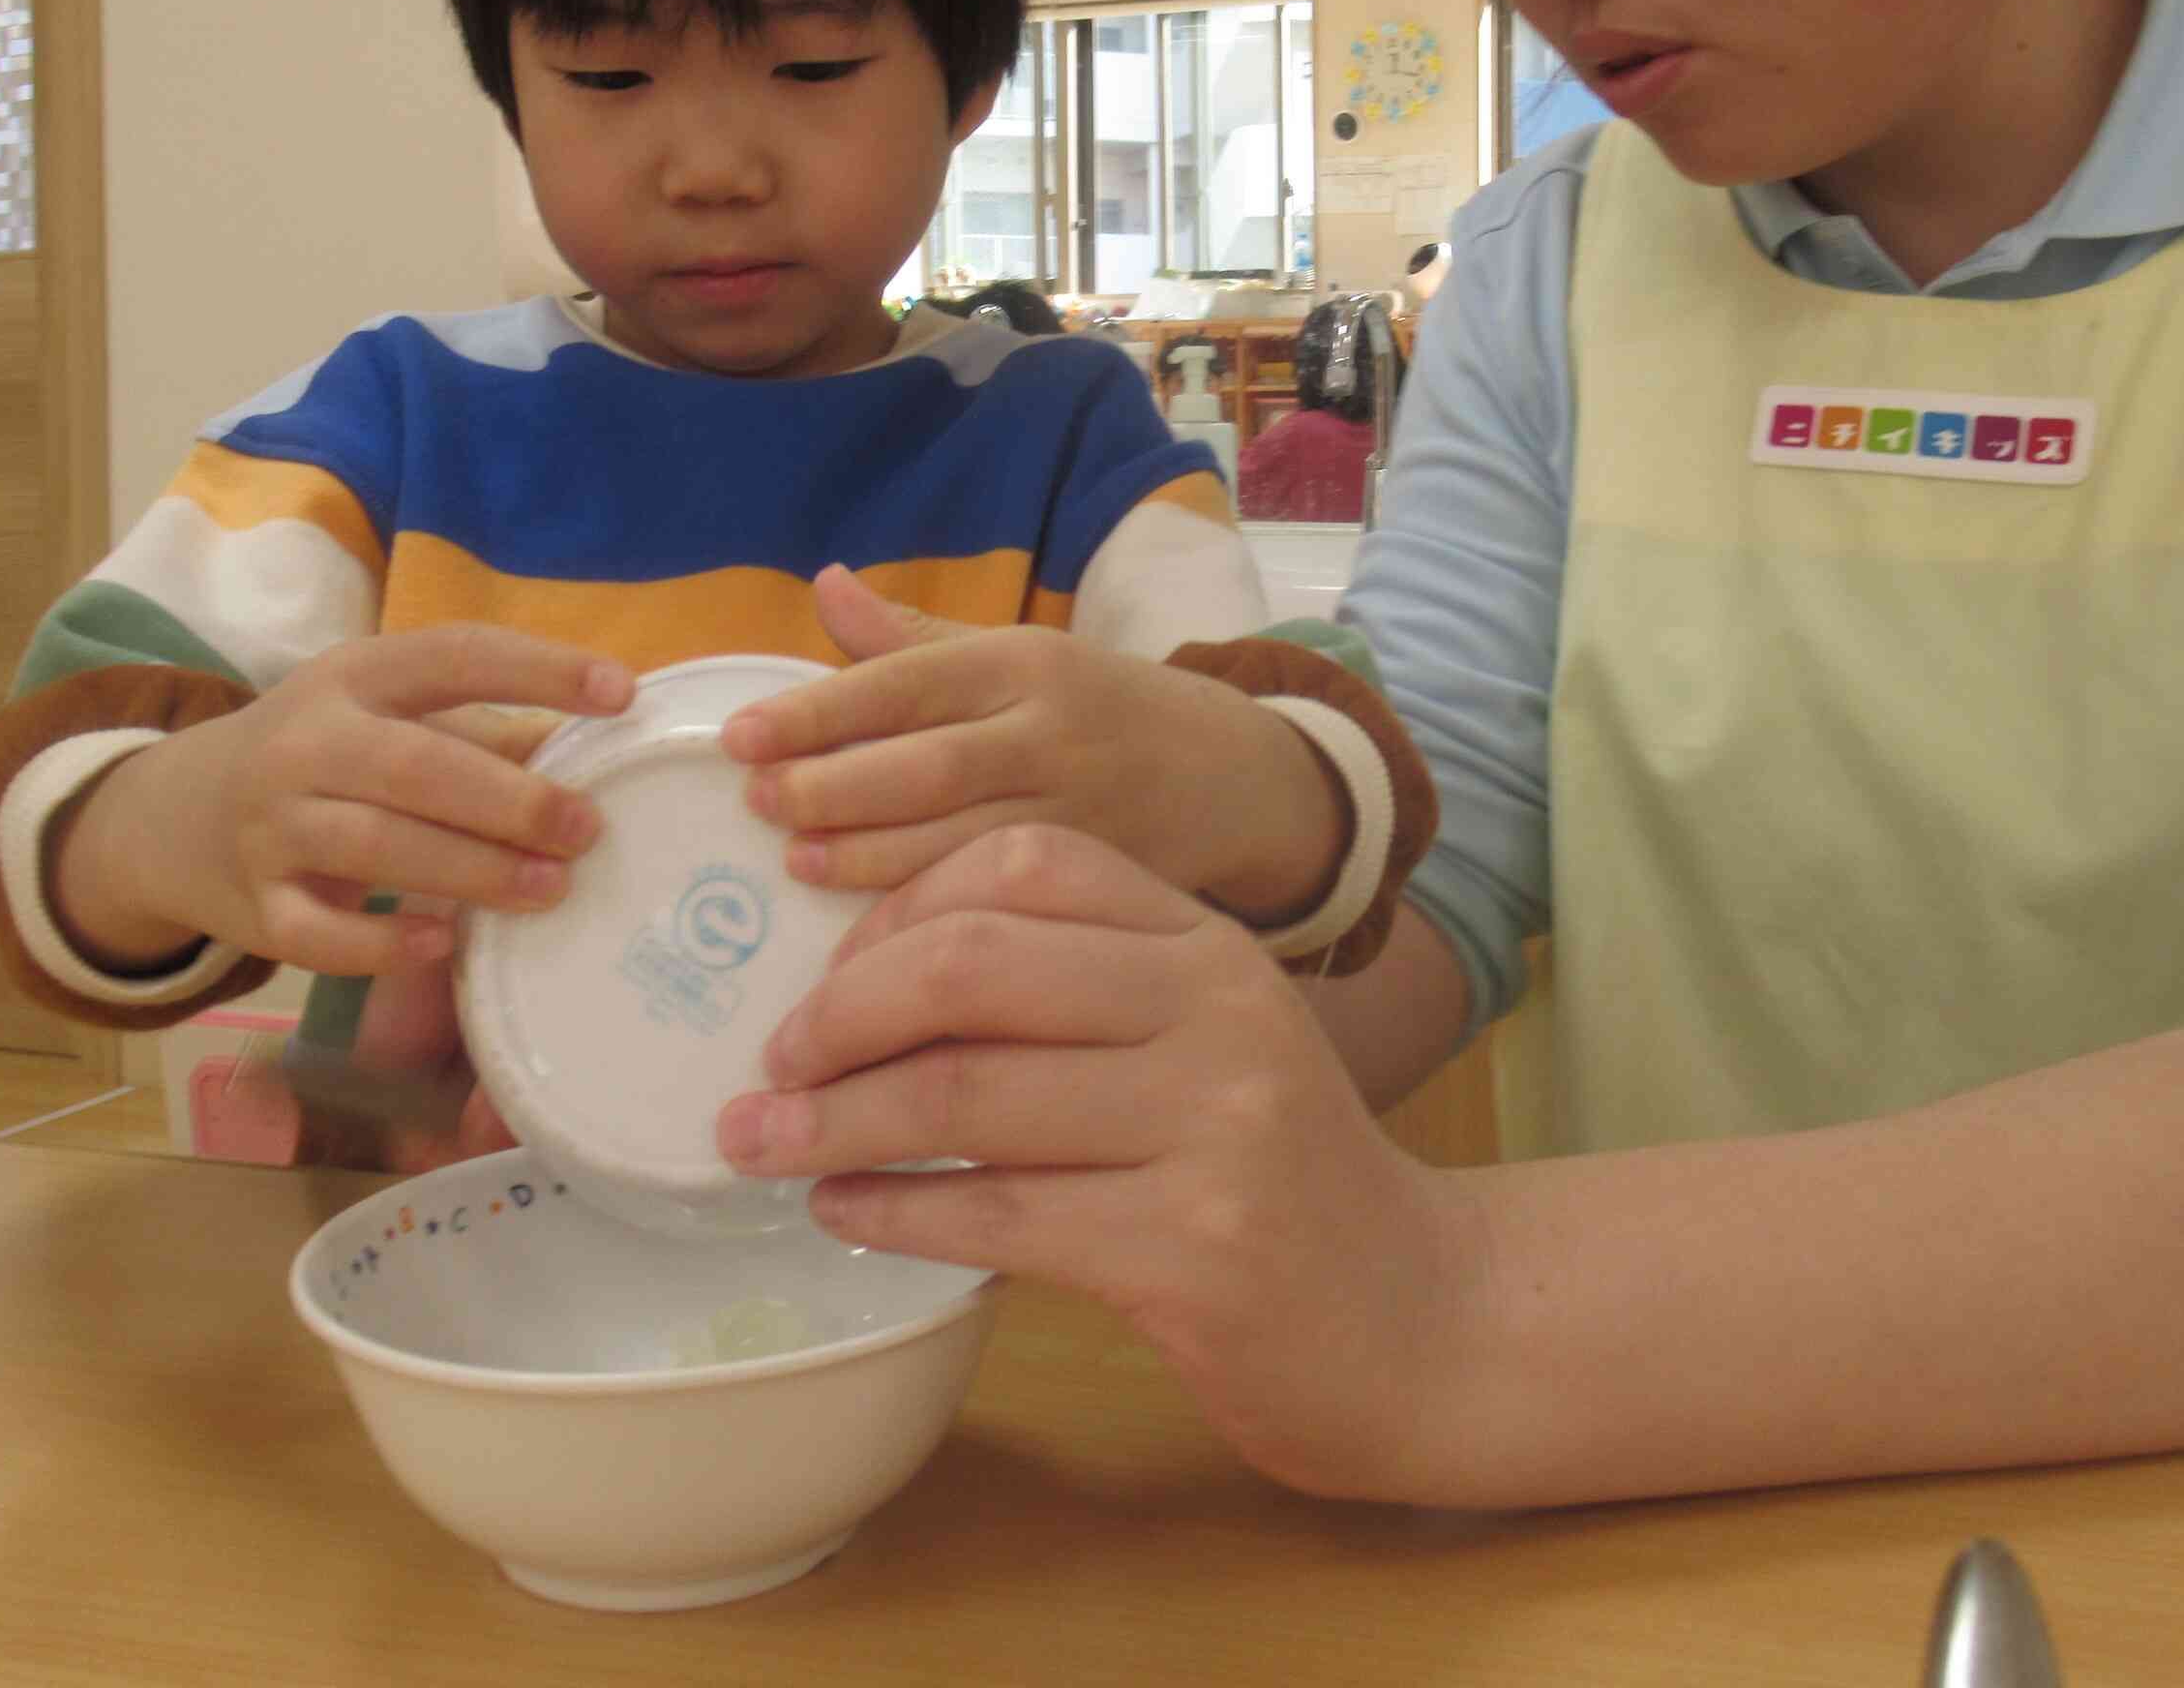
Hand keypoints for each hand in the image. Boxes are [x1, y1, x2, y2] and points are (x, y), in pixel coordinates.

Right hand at [48, 625, 635, 976]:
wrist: (172, 816)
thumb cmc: (323, 757)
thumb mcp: (385, 716)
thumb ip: (484, 731)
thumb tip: (605, 750)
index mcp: (354, 676)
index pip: (454, 657)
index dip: (539, 670)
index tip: (622, 693)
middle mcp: (305, 742)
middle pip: (416, 764)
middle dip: (510, 798)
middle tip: (587, 828)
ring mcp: (271, 826)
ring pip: (376, 844)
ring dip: (471, 870)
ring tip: (551, 888)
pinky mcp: (255, 907)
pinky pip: (319, 934)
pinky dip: (383, 944)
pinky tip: (446, 942)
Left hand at [713, 824, 1490, 1500]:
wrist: (1421, 1322)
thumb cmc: (1279, 1178)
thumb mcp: (1205, 1042)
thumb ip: (1080, 992)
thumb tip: (865, 983)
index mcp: (1209, 943)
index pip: (1028, 862)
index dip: (900, 906)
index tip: (828, 975)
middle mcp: (1217, 1013)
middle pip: (977, 962)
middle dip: (841, 1012)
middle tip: (774, 1063)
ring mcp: (1213, 1129)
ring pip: (966, 1094)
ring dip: (834, 1119)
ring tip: (762, 1142)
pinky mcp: (1191, 1251)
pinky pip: (996, 1216)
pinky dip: (893, 1211)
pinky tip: (843, 1209)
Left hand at [719, 566, 1347, 925]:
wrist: (1234, 777)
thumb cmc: (1098, 711)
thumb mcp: (1020, 658)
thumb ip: (915, 639)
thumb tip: (822, 584)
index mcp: (1023, 662)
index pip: (906, 682)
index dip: (819, 712)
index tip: (740, 737)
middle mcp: (1050, 731)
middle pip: (928, 764)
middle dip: (835, 787)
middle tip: (758, 805)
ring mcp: (1079, 810)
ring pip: (958, 840)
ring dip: (869, 856)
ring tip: (797, 863)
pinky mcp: (1096, 880)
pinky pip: (999, 899)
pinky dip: (929, 914)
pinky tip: (869, 929)